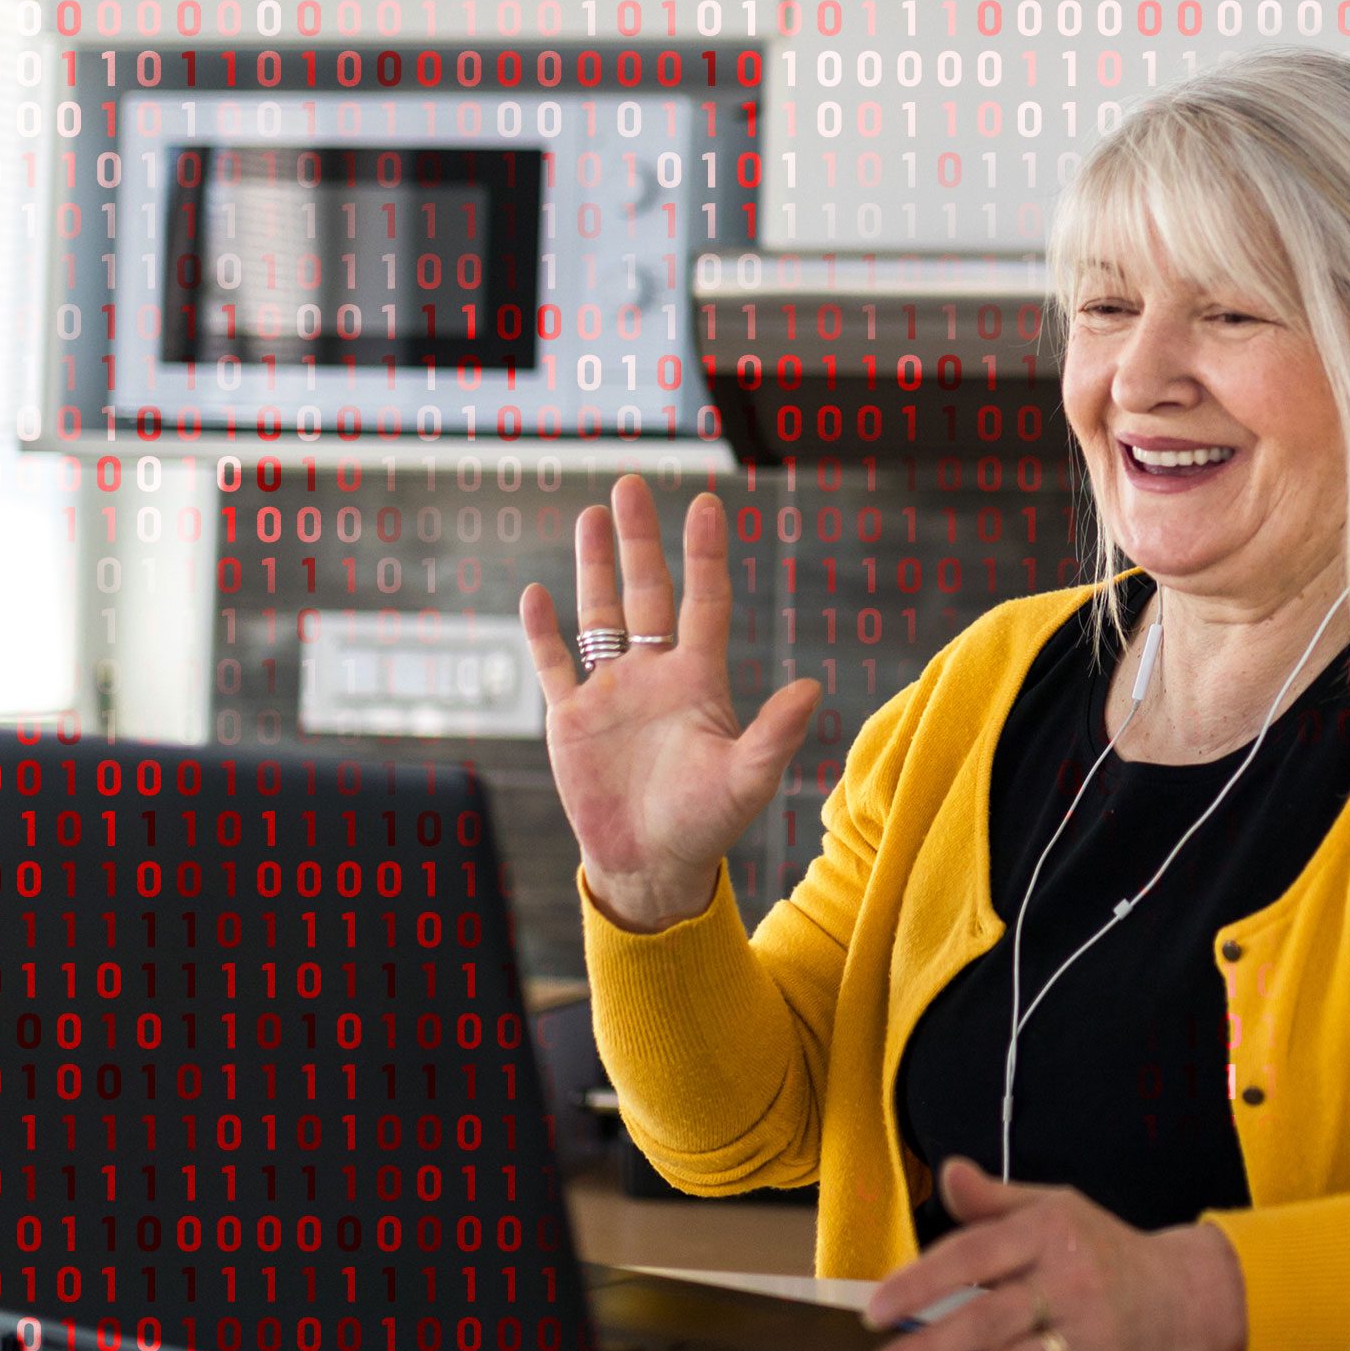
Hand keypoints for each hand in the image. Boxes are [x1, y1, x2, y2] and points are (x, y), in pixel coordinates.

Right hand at [519, 475, 820, 931]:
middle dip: (640, 540)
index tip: (707, 504)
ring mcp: (612, 693)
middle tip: (631, 485)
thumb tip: (812, 688)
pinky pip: (556, 665)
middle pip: (648, 592)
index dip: (705, 555)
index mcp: (699, 682)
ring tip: (591, 515)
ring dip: (595, 567)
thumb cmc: (706, 826)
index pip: (704, 603)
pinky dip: (544, 632)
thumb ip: (774, 735)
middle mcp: (655, 676)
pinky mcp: (573, 719)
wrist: (650, 866)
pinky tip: (537, 594)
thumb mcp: (746, 780)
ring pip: (601, 615)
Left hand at [855, 1157, 1248, 1350]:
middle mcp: (1069, 1285)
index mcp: (1047, 1234)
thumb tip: (948, 1172)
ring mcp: (1088, 1337)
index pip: (973, 1257)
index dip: (920, 1284)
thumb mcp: (1050, 1207)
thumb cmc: (1096, 1248)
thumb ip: (992, 1199)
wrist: (1178, 1295)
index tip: (874, 1312)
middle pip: (986, 1324)